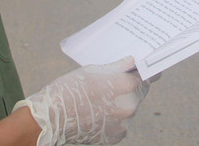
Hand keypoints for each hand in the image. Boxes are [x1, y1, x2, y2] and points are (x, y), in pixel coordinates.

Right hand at [14, 56, 149, 145]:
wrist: (50, 120)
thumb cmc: (68, 91)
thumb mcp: (92, 71)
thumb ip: (116, 67)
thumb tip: (131, 62)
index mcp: (123, 86)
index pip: (145, 75)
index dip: (145, 69)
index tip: (148, 66)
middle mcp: (127, 106)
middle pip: (140, 91)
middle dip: (134, 85)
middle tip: (121, 80)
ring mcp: (123, 123)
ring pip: (132, 107)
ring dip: (124, 101)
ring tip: (105, 98)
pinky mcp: (116, 136)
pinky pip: (123, 122)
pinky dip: (117, 116)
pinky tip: (102, 110)